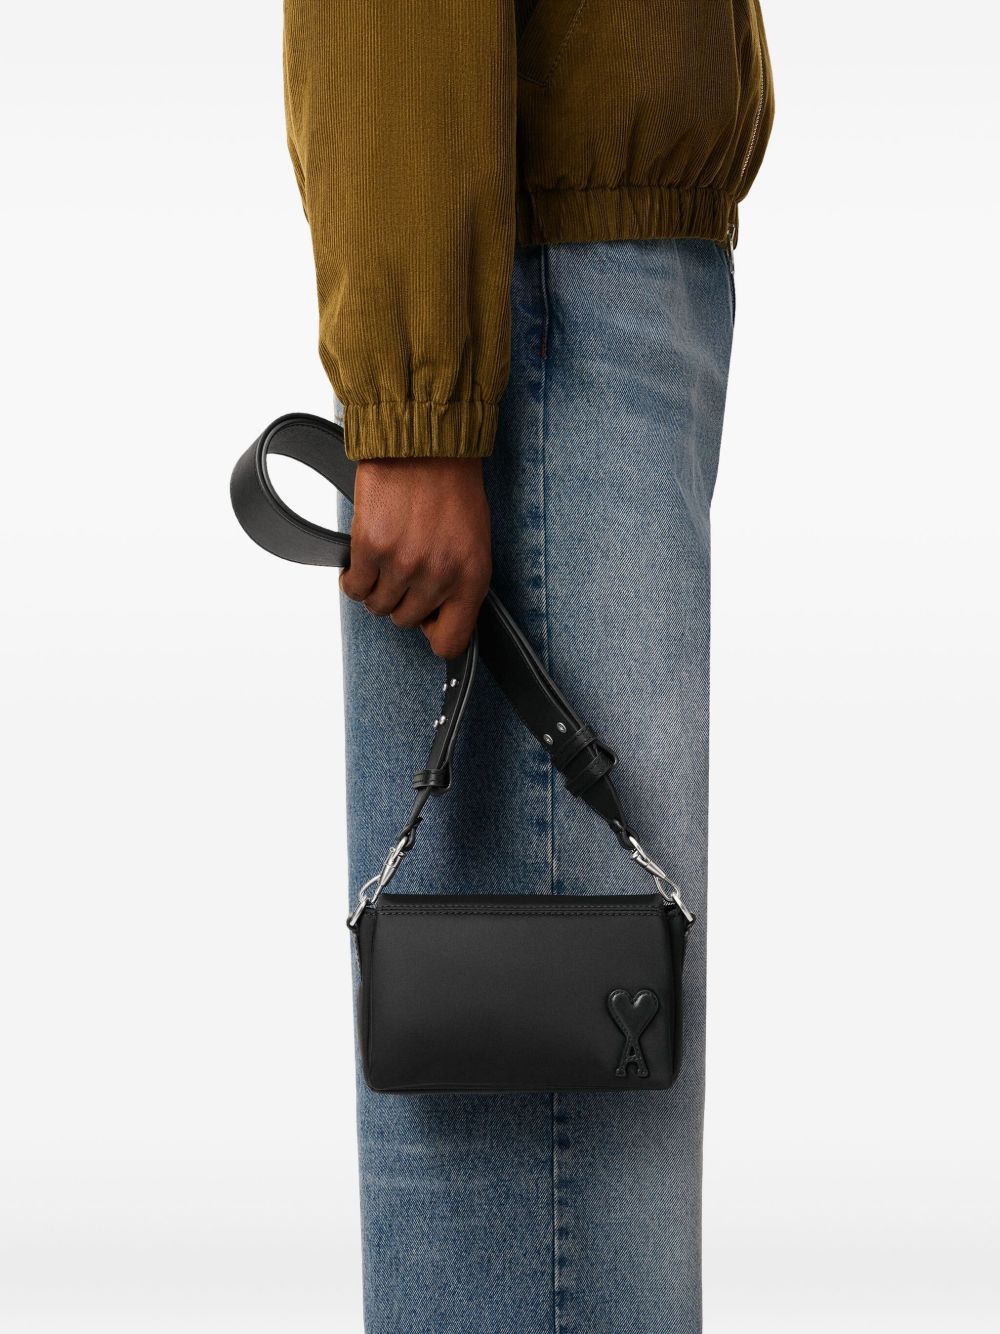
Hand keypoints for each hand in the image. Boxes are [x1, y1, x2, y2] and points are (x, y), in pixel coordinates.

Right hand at [340, 458, 491, 658]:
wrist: (425, 443)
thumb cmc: (452, 487)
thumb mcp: (474, 541)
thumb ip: (459, 582)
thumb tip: (437, 615)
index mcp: (471, 578)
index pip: (450, 642)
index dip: (434, 633)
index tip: (427, 619)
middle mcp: (438, 577)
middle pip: (406, 621)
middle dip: (402, 599)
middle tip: (403, 572)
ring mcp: (403, 564)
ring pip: (378, 606)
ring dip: (377, 588)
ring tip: (384, 562)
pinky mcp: (371, 548)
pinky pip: (354, 587)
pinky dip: (353, 578)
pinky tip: (363, 559)